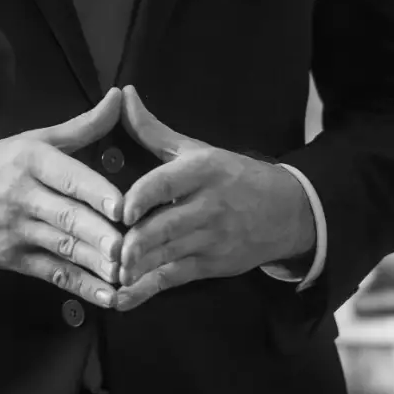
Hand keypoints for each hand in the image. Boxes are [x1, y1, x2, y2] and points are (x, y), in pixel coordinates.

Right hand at [0, 88, 126, 306]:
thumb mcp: (34, 140)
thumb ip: (82, 126)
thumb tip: (120, 97)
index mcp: (31, 161)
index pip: (67, 177)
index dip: (94, 192)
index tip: (122, 206)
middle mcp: (23, 196)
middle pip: (65, 217)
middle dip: (97, 234)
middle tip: (128, 248)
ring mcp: (16, 231)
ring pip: (62, 248)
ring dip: (94, 264)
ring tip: (125, 275)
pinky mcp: (13, 260)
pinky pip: (52, 274)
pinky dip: (81, 288)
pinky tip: (106, 297)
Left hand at [114, 86, 313, 311]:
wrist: (286, 212)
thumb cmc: (232, 176)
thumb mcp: (197, 149)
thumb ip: (154, 130)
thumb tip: (123, 95)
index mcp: (203, 171)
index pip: (170, 182)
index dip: (144, 197)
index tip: (122, 210)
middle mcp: (209, 205)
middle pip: (168, 226)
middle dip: (138, 243)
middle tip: (108, 250)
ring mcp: (212, 239)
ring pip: (169, 255)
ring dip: (138, 268)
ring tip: (109, 274)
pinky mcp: (211, 266)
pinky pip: (174, 279)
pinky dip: (147, 290)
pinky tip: (122, 298)